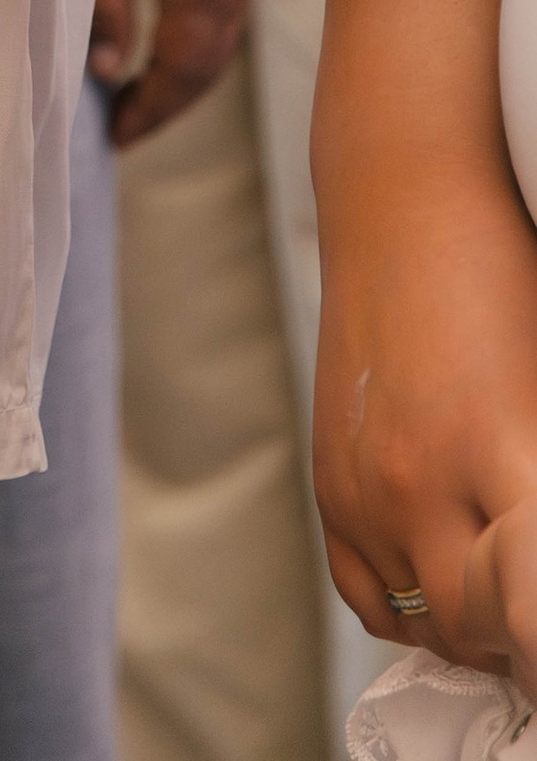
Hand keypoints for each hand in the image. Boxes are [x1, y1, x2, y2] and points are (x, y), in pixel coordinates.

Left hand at [90, 0, 265, 146]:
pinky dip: (198, 37)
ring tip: (139, 95)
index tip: (117, 137)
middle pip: (212, 64)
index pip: (186, 69)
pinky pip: (226, 9)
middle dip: (170, 101)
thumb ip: (106, 1)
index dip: (152, 109)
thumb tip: (111, 71)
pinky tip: (166, 43)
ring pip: (223, 40)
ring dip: (185, 72)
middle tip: (125, 126)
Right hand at [318, 163, 536, 682]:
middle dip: (516, 641)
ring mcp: (361, 486)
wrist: (403, 204)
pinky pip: (364, 594)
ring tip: (505, 603)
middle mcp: (414, 481)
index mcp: (494, 452)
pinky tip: (444, 594)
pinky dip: (407, 615)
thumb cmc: (500, 277)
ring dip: (466, 628)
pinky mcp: (329, 481)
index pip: (526, 606)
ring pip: (422, 621)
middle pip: (473, 629)